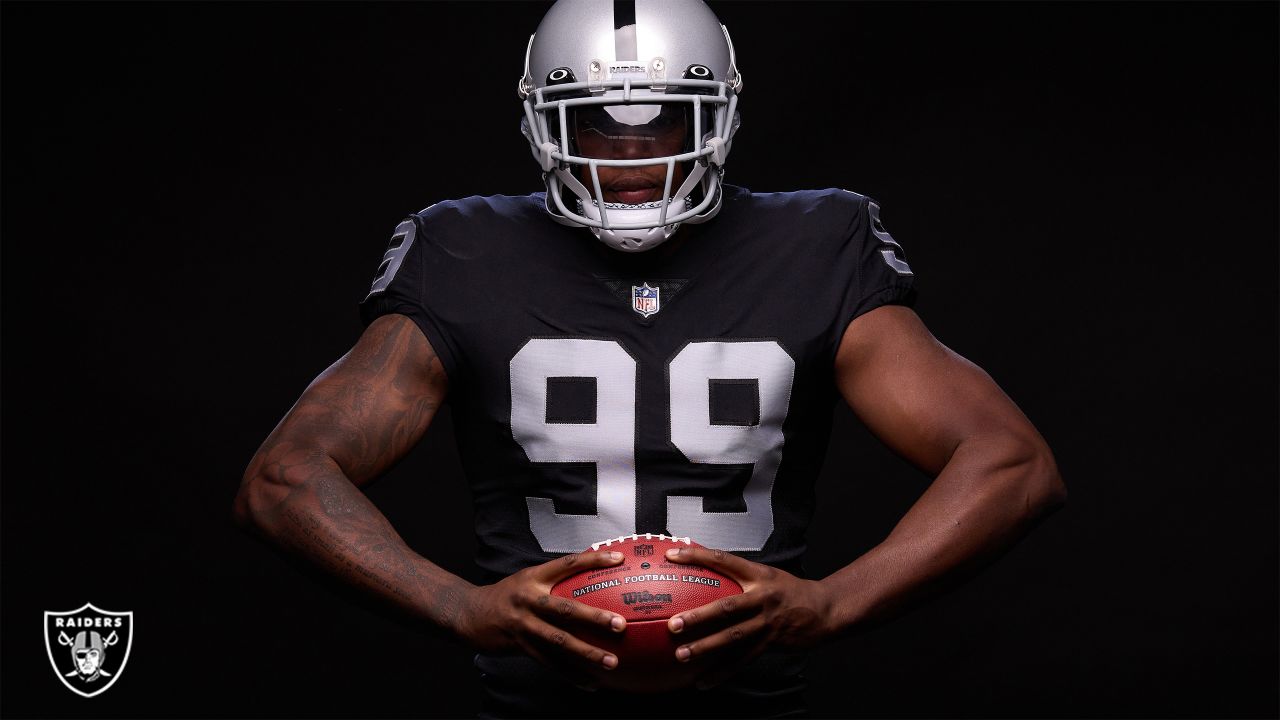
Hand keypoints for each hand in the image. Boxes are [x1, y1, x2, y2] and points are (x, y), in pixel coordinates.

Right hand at [454, 550, 627, 683]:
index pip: (568, 564)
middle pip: (566, 608)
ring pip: (559, 641)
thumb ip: (553, 579)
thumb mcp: (526, 579)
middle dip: (594, 617)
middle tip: (620, 624)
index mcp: (534, 577)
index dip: (593, 560)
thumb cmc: (506, 596)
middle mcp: (529, 598)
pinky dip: (571, 674)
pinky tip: (590, 682)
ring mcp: (524, 624)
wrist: (468, 613)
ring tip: (611, 662)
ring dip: (588, 653)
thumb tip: (589, 577)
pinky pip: (550, 662)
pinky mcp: (519, 645)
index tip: (618, 559)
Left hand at [664, 546, 834, 687]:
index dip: (697, 556)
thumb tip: (706, 572)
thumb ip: (741, 575)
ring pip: (733, 637)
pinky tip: (704, 681)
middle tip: (674, 624)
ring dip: (706, 647)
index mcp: (758, 574)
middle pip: (726, 606)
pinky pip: (743, 660)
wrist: (825, 608)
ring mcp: (767, 621)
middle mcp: (762, 596)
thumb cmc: (790, 591)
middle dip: (698, 616)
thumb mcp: (767, 575)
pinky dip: (722, 671)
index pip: (723, 560)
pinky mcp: (771, 642)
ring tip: (682, 654)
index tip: (673, 555)